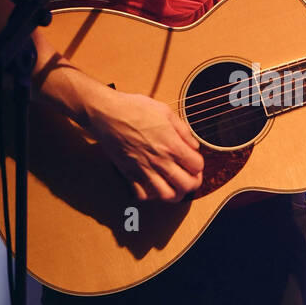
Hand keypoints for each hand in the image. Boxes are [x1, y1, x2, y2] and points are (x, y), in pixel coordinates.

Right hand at [85, 88, 203, 200]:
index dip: (198, 164)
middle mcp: (160, 161)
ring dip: (174, 192)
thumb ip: (183, 131)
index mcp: (172, 145)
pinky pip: (142, 194)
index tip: (193, 160)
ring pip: (166, 195)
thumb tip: (193, 145)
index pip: (197, 166)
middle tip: (189, 176)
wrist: (107, 113)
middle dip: (192, 183)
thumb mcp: (166, 112)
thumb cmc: (134, 108)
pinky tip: (153, 185)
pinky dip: (150, 194)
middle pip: (186, 185)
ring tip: (173, 184)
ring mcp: (144, 169)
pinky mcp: (129, 173)